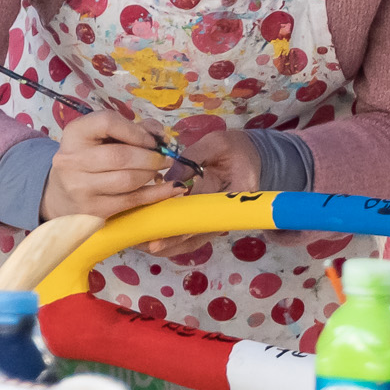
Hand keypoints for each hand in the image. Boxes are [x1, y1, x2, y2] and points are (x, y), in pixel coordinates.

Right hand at [40, 109, 192, 224]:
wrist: (61, 195)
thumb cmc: (90, 158)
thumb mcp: (102, 137)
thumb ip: (134, 129)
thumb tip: (162, 135)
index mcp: (74, 134)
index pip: (107, 122)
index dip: (135, 130)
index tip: (151, 139)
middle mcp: (72, 160)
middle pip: (120, 156)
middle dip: (151, 157)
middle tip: (165, 158)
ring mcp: (80, 188)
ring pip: (127, 180)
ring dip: (151, 174)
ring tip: (159, 170)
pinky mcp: (92, 210)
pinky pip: (131, 200)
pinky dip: (157, 194)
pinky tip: (171, 188)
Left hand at [138, 127, 264, 257]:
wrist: (250, 154)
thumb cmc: (233, 147)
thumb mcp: (215, 143)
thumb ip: (192, 157)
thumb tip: (166, 179)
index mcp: (236, 194)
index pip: (205, 219)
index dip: (181, 232)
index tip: (156, 239)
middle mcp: (230, 214)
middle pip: (197, 238)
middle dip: (168, 244)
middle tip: (140, 244)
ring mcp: (219, 220)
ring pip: (193, 241)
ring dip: (167, 246)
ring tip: (139, 243)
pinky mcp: (210, 219)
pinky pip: (191, 235)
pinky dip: (171, 238)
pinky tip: (150, 236)